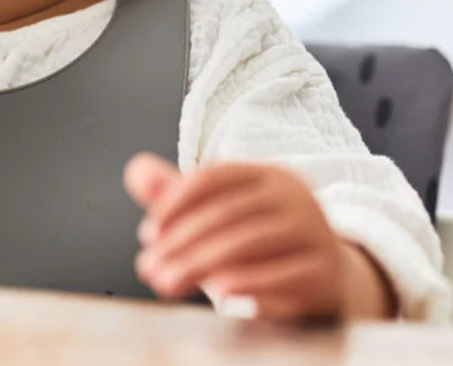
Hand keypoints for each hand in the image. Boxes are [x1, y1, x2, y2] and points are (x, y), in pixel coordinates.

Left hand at [123, 152, 348, 321]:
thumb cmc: (263, 246)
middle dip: (179, 243)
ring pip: (249, 244)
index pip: (213, 177)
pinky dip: (249, 286)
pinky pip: (284, 278)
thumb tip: (135, 170)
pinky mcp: (326, 275)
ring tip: (168, 283)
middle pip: (226, 213)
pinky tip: (220, 296)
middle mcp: (295, 197)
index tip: (147, 234)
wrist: (331, 282)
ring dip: (201, 265)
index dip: (174, 203)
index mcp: (267, 175)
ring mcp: (316, 234)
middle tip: (149, 268)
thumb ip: (178, 195)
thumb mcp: (222, 216)